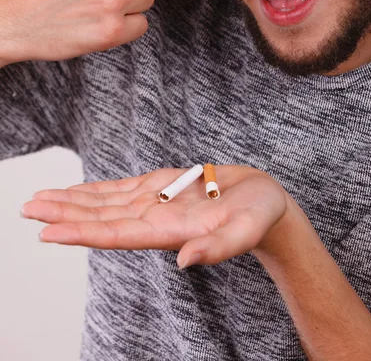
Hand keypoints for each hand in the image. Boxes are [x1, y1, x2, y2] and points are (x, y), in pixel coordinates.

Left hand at [21, 165, 287, 267]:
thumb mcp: (247, 229)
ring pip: (105, 203)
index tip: (48, 232)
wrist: (264, 202)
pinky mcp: (161, 188)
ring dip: (72, 201)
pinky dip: (96, 189)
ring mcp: (156, 203)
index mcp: (171, 232)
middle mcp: (156, 220)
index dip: (82, 233)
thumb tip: (185, 262)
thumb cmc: (259, 216)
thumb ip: (219, 247)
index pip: (118, 235)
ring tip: (40, 199)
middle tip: (27, 208)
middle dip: (64, 214)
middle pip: (102, 218)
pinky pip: (121, 190)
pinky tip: (76, 191)